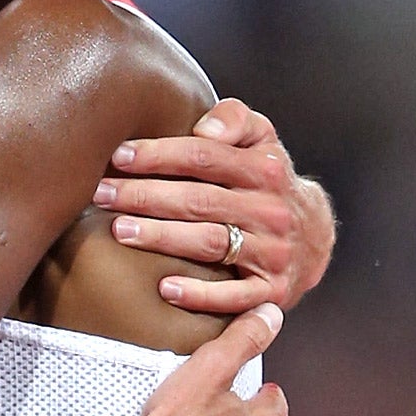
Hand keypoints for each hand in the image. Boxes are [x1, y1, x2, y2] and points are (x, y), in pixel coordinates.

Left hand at [93, 97, 335, 313]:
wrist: (314, 238)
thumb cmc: (266, 181)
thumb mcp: (262, 140)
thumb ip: (235, 119)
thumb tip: (205, 126)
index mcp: (266, 170)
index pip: (204, 157)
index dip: (159, 155)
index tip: (119, 156)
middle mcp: (271, 211)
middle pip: (199, 200)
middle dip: (145, 196)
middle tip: (101, 194)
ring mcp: (274, 252)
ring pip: (210, 243)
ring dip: (162, 237)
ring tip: (119, 230)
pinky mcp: (272, 291)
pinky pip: (234, 296)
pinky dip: (200, 295)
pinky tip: (164, 288)